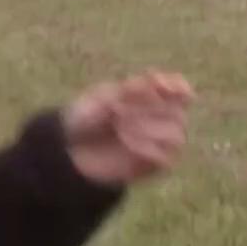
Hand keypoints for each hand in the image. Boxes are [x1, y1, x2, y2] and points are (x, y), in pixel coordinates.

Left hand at [62, 69, 194, 185]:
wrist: (66, 149)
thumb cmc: (83, 118)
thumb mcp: (104, 96)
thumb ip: (133, 88)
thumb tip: (161, 79)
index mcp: (150, 97)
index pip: (180, 89)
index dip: (177, 86)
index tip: (161, 86)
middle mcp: (160, 119)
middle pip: (179, 112)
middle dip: (152, 109)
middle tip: (119, 111)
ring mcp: (158, 143)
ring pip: (177, 135)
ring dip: (150, 129)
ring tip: (120, 128)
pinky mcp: (153, 166)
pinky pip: (166, 158)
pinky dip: (147, 148)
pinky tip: (126, 142)